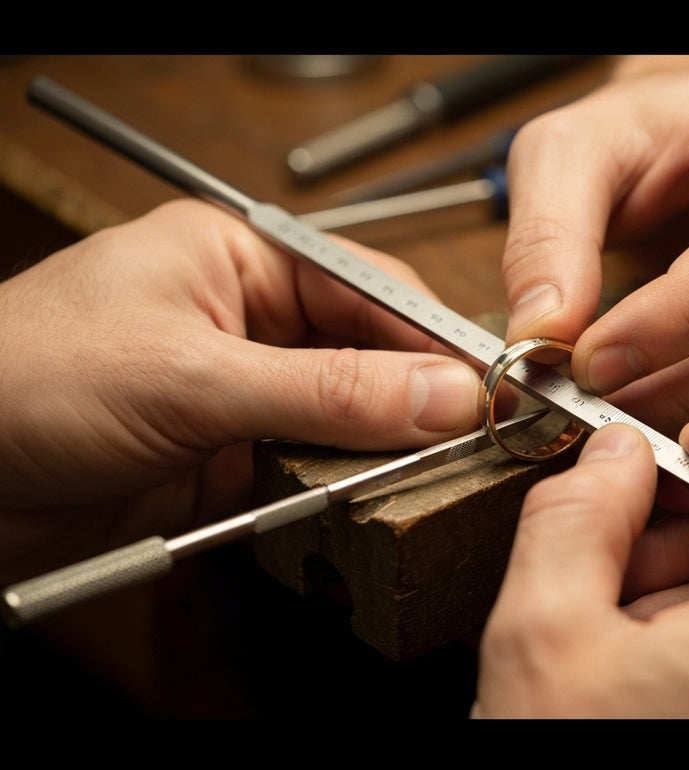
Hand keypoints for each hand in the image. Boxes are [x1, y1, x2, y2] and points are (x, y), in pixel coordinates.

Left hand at [0, 200, 481, 577]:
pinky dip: (334, 491)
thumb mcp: (190, 376)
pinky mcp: (232, 457)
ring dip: (376, 453)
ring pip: (350, 420)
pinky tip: (350, 504)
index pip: (372, 287)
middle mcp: (251, 320)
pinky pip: (313, 470)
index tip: (490, 386)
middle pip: (372, 355)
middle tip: (469, 441)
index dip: (436, 337)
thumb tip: (440, 395)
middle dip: (414, 401)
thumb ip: (327, 391)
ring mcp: (245, 392)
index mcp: (241, 259)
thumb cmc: (19, 378)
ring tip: (414, 479)